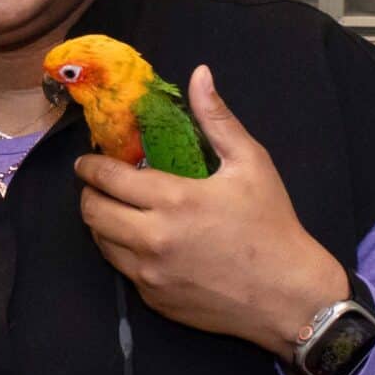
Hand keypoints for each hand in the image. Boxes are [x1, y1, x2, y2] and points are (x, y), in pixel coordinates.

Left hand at [75, 63, 346, 359]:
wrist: (288, 297)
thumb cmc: (271, 225)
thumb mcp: (250, 164)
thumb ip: (217, 119)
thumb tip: (199, 74)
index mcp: (173, 200)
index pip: (108, 178)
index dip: (90, 166)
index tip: (87, 160)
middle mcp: (152, 239)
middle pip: (91, 212)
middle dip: (89, 193)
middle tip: (99, 185)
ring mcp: (149, 274)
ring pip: (100, 243)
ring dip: (101, 223)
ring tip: (118, 209)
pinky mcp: (153, 300)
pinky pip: (122, 270)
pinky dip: (123, 252)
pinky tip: (143, 240)